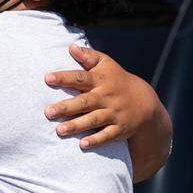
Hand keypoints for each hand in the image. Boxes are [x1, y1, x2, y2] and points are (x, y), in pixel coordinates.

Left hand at [44, 44, 158, 149]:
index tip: (47, 78)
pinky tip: (82, 144)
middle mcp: (106, 97)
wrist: (144, 103)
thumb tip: (70, 47)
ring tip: (59, 130)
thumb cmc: (117, 80)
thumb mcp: (107, 64)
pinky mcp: (119, 129)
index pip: (81, 77)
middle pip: (84, 102)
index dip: (64, 78)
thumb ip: (88, 56)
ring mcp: (113, 113)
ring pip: (94, 120)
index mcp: (101, 80)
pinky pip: (107, 135)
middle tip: (48, 112)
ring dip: (77, 125)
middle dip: (66, 107)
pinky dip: (96, 140)